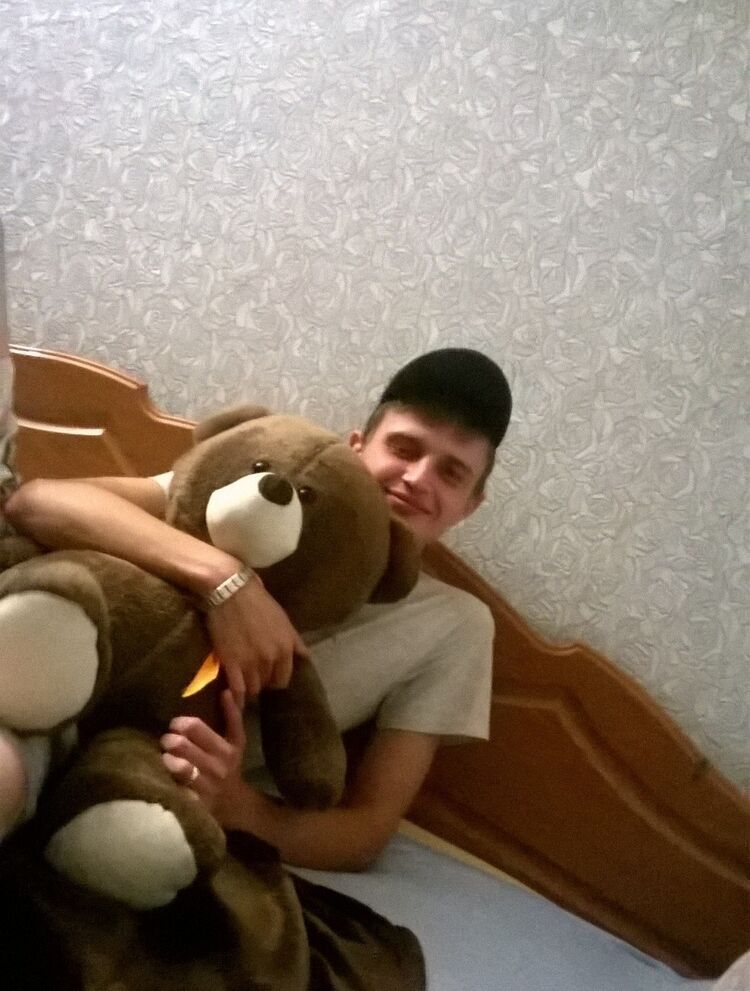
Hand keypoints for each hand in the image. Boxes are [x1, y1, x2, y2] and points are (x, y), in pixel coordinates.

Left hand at [161, 690, 245, 812]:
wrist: (234, 803)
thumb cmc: (231, 765)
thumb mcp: (236, 740)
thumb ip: (233, 715)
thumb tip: (225, 690)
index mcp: (227, 747)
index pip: (196, 727)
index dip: (180, 723)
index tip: (175, 724)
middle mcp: (218, 766)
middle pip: (183, 745)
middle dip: (169, 739)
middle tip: (166, 740)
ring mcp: (207, 786)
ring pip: (180, 767)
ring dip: (166, 759)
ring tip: (164, 756)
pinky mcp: (197, 803)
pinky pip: (177, 789)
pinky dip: (167, 780)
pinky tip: (162, 776)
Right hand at [206, 573, 307, 696]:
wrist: (229, 591)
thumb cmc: (257, 601)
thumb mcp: (283, 620)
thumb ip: (294, 642)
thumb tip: (305, 657)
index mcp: (286, 648)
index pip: (284, 677)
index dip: (276, 679)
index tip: (269, 678)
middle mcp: (272, 659)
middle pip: (268, 684)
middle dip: (263, 683)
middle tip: (255, 679)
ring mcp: (251, 663)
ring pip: (253, 689)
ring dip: (250, 689)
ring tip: (244, 686)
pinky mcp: (231, 664)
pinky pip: (238, 690)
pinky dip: (237, 699)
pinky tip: (236, 703)